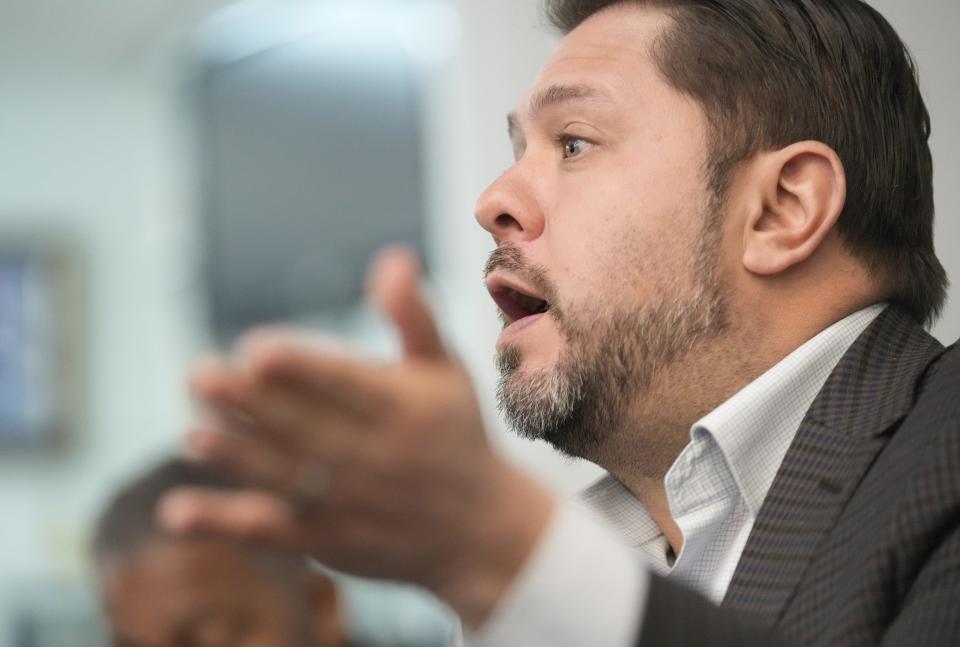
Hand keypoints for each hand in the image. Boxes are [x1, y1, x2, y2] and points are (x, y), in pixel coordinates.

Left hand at [158, 247, 555, 625]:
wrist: (479, 531)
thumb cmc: (456, 434)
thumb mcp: (448, 371)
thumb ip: (415, 317)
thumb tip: (394, 258)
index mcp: (405, 410)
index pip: (347, 386)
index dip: (302, 369)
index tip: (256, 349)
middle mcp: (377, 458)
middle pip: (305, 429)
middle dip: (249, 404)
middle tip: (198, 374)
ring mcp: (350, 503)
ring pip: (284, 477)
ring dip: (235, 454)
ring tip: (193, 430)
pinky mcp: (327, 541)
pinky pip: (270, 533)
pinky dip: (224, 524)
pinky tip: (177, 512)